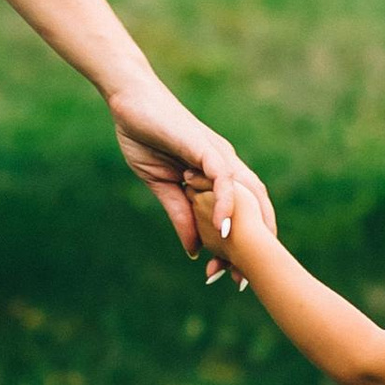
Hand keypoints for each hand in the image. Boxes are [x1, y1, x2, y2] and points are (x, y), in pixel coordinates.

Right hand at [108, 77, 273, 266]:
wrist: (130, 101)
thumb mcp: (163, 187)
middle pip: (254, 207)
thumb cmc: (145, 137)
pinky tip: (222, 229)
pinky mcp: (205, 147)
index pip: (241, 212)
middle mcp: (226, 165)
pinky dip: (226, 204)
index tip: (230, 276)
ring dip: (244, 231)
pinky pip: (223, 178)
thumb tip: (194, 250)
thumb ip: (181, 215)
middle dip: (252, 245)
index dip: (240, 244)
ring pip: (246, 195)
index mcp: (218, 174)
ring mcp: (218, 155)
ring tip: (237, 264)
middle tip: (240, 282)